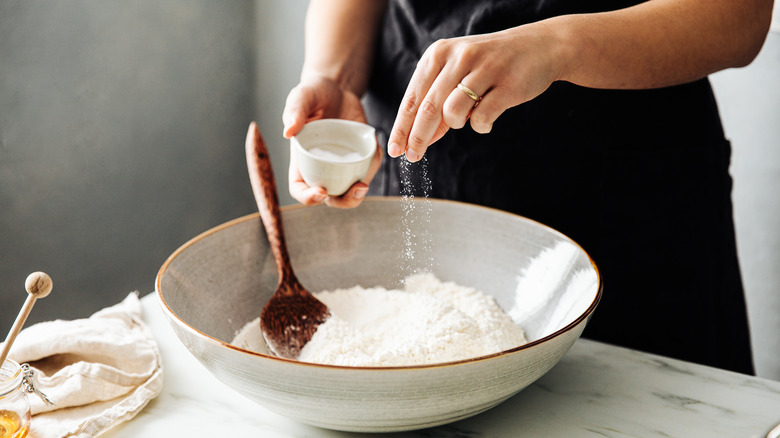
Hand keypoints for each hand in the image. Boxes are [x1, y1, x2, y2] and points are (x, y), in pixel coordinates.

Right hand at [282, 75, 382, 207]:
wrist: (336, 88)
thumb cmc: (313, 94)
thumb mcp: (302, 97)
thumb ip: (294, 111)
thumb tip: (288, 132)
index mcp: (302, 160)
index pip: (300, 189)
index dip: (308, 198)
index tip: (321, 192)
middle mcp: (321, 167)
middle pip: (330, 198)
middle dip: (343, 201)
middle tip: (355, 189)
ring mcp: (341, 165)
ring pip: (350, 189)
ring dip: (359, 193)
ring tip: (364, 183)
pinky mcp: (359, 157)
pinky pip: (367, 168)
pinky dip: (373, 166)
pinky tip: (376, 152)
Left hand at [387, 22, 562, 161]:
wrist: (540, 47)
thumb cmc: (491, 64)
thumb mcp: (458, 73)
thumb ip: (437, 102)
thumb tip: (418, 139)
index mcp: (439, 53)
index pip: (412, 98)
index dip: (401, 128)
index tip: (395, 150)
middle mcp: (458, 57)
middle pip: (428, 109)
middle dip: (417, 138)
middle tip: (413, 157)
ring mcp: (484, 69)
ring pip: (452, 113)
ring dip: (456, 124)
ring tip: (468, 116)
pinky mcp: (506, 85)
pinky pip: (481, 119)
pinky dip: (480, 126)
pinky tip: (487, 118)